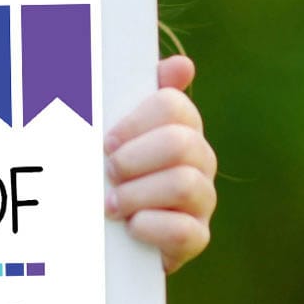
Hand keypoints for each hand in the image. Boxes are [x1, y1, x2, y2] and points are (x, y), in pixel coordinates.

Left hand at [104, 55, 216, 273]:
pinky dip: (150, 227)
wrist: (102, 234)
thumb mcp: (108, 135)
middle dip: (133, 160)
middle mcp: (198, 159)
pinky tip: (130, 227)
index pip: (172, 106)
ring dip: (136, 195)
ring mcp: (201, 200)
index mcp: (178, 126)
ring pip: (184, 185)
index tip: (107, 141)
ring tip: (110, 205)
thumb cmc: (103, 173)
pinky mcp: (195, 238)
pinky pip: (184, 231)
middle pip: (180, 144)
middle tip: (107, 173)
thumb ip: (129, 95)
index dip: (135, 123)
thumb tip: (182, 65)